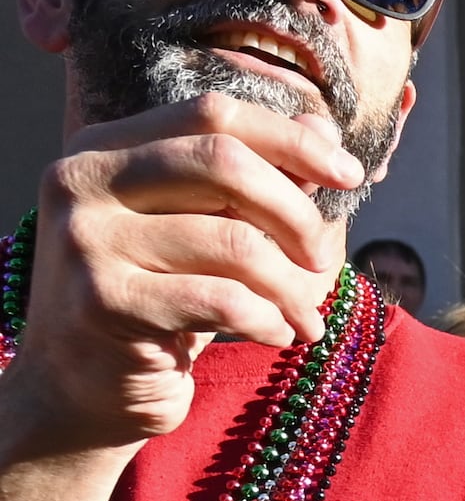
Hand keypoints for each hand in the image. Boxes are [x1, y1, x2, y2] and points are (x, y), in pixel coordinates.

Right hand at [4, 98, 361, 454]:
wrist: (84, 387)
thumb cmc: (159, 301)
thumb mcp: (202, 228)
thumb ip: (253, 178)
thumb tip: (323, 128)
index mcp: (103, 147)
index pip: (211, 113)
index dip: (291, 139)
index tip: (348, 175)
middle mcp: (82, 180)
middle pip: (224, 162)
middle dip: (297, 212)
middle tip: (325, 258)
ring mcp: (85, 239)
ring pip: (234, 241)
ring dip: (293, 287)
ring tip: (306, 318)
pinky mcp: (104, 301)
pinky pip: (223, 300)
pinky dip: (269, 321)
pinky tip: (276, 336)